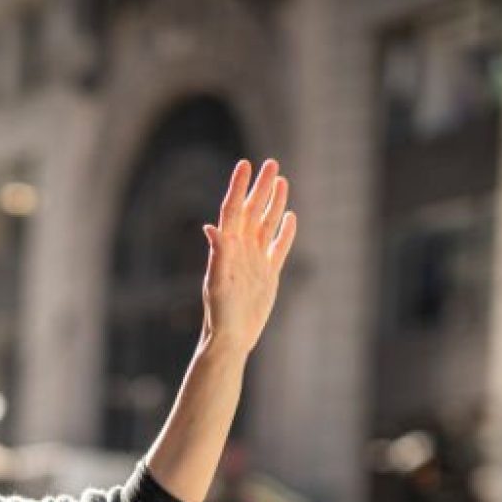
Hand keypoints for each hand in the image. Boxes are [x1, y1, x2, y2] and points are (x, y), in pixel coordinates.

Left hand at [201, 159, 296, 355]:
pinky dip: (285, 232)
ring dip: (274, 203)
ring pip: (266, 225)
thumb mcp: (217, 284)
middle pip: (252, 211)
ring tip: (282, 180)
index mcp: (227, 249)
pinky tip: (291, 217)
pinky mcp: (268, 275)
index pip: (232, 210)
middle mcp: (241, 250)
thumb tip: (211, 227)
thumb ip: (217, 254)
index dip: (238, 187)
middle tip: (271, 163)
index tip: (245, 164)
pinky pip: (279, 248)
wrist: (231, 338)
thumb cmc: (219, 315)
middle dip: (261, 187)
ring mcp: (255, 261)